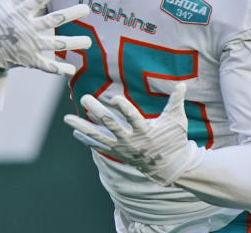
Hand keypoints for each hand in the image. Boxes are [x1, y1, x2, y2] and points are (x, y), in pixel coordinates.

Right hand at [0, 0, 90, 74]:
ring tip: (89, 41)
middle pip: (53, 20)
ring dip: (73, 43)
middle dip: (71, 14)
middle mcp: (27, 29)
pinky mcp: (29, 60)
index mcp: (20, 14)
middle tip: (87, 8)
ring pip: (55, 44)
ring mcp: (30, 46)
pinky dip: (59, 69)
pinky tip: (72, 70)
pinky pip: (46, 66)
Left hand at [63, 83, 198, 185]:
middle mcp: (131, 140)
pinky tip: (76, 131)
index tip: (115, 98)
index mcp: (146, 130)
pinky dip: (86, 139)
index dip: (124, 108)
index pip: (133, 118)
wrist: (170, 166)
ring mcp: (122, 148)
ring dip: (82, 126)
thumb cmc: (174, 139)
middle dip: (96, 111)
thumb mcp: (177, 119)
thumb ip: (177, 100)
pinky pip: (99, 146)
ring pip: (98, 136)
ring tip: (67, 117)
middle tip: (85, 98)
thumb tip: (182, 83)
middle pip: (110, 125)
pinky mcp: (118, 153)